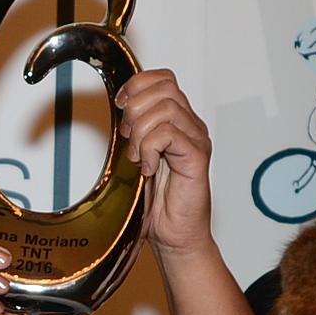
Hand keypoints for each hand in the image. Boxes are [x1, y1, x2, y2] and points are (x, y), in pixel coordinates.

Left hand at [115, 68, 216, 257]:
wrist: (174, 235)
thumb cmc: (158, 202)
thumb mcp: (136, 157)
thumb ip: (133, 131)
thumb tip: (119, 106)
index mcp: (178, 121)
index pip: (163, 79)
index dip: (137, 85)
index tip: (120, 107)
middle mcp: (190, 126)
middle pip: (164, 87)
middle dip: (135, 108)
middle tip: (128, 138)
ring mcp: (196, 140)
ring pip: (165, 108)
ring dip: (141, 132)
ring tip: (138, 158)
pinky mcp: (197, 157)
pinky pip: (168, 134)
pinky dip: (149, 149)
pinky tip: (148, 168)